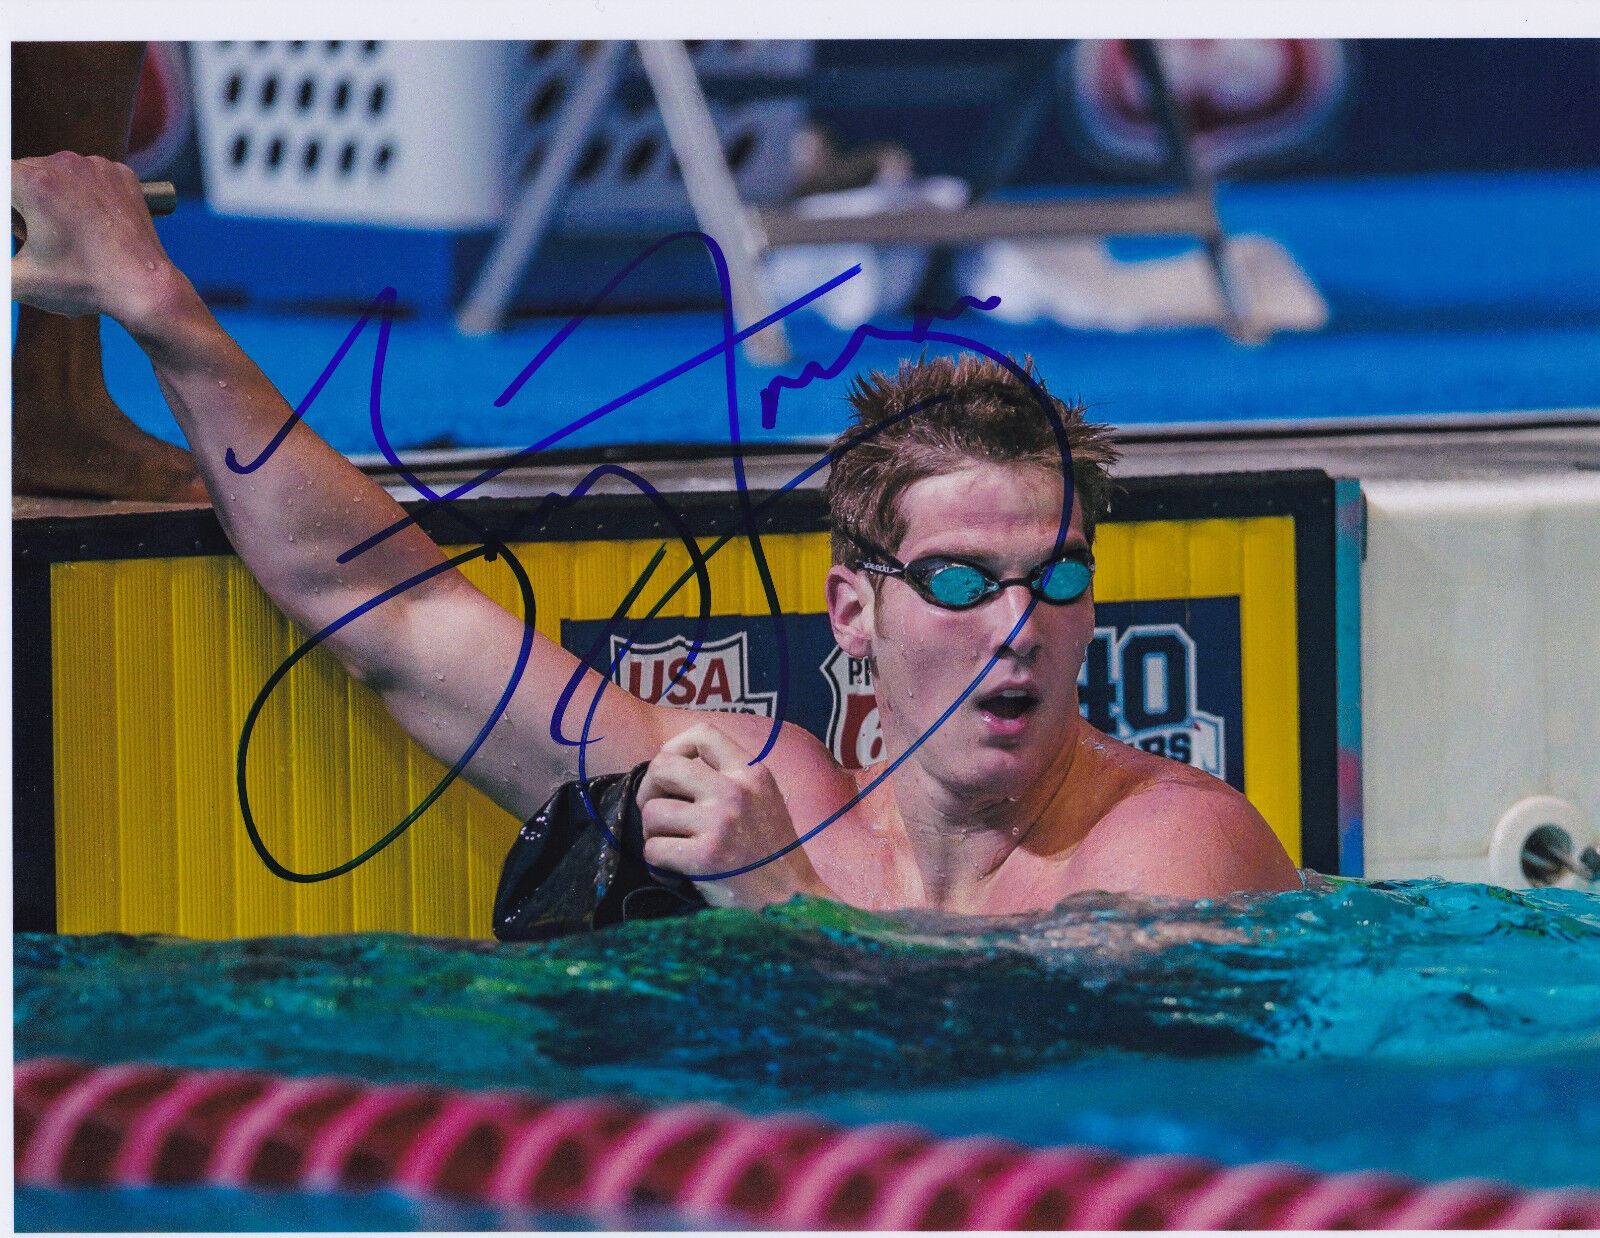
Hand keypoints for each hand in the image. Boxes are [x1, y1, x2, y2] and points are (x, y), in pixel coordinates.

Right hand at [11, 153, 184, 330]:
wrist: (145, 288)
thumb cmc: (86, 284)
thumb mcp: (21, 280)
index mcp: (36, 183)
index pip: (1, 178)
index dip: (7, 207)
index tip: (20, 225)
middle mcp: (66, 165)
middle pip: (26, 173)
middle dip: (25, 201)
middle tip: (43, 235)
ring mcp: (98, 167)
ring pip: (57, 172)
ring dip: (54, 195)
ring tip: (70, 231)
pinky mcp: (121, 174)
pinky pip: (90, 176)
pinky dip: (86, 193)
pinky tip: (94, 222)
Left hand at [636, 722, 827, 909]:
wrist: (791, 899)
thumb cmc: (771, 853)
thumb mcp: (763, 799)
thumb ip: (728, 779)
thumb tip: (671, 768)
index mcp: (752, 773)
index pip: (703, 732)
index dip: (674, 748)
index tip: (672, 776)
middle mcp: (736, 791)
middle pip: (663, 766)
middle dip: (650, 790)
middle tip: (660, 813)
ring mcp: (721, 823)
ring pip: (653, 812)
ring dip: (653, 834)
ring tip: (672, 847)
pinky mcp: (706, 857)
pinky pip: (654, 849)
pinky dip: (657, 864)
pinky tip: (675, 871)